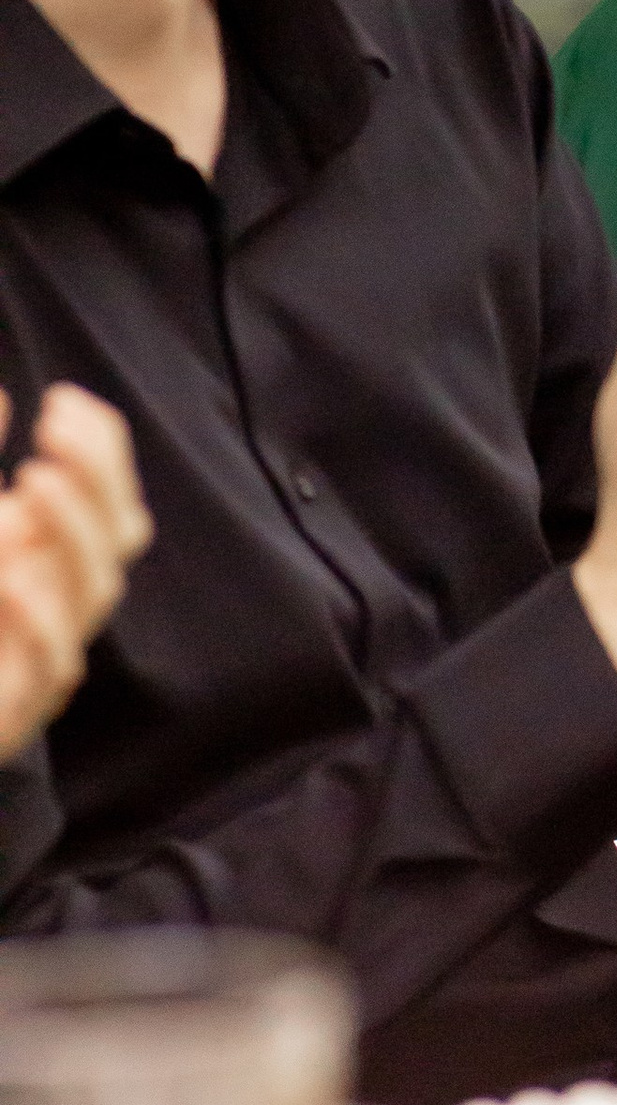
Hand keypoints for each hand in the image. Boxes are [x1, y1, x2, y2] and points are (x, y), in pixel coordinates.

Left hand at [0, 386, 148, 756]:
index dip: (102, 447)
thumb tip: (2, 397)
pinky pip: (52, 664)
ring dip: (74, 532)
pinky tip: (11, 577)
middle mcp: (61, 602)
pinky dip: (39, 617)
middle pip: (118, 536)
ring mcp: (44, 653)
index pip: (112, 497)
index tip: (62, 401)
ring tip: (36, 481)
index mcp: (54, 562)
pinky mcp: (19, 707)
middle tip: (53, 432)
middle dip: (97, 476)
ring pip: (95, 591)